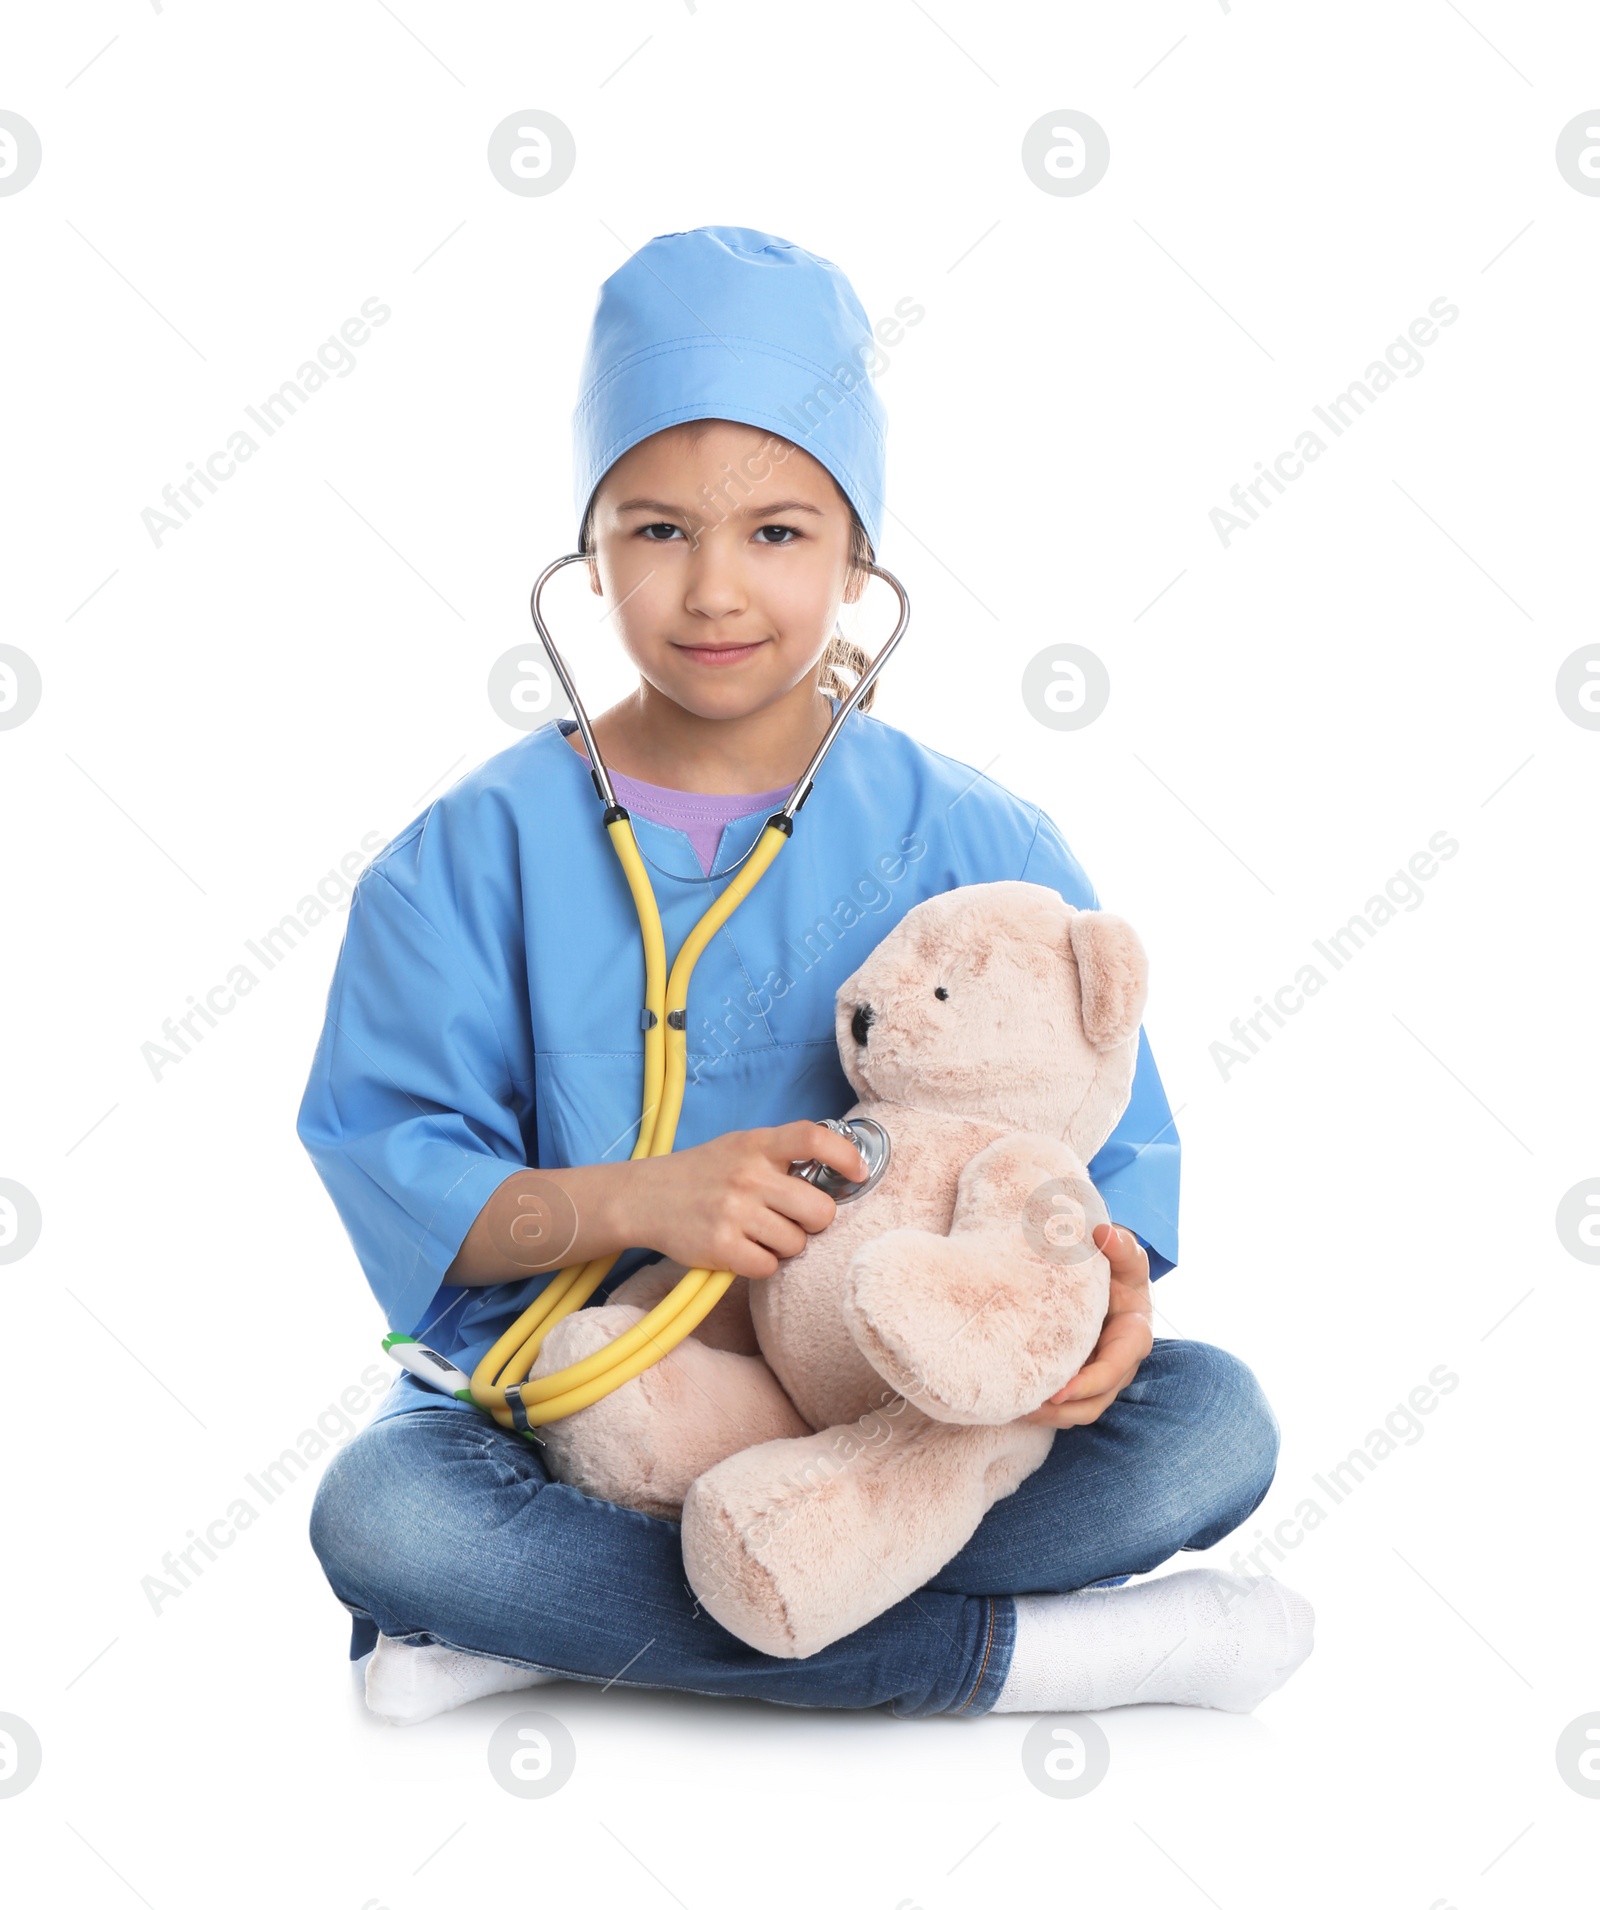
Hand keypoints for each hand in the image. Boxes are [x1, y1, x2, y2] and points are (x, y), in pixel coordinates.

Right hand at [634, 1121, 868, 1279]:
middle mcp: (747, 1175)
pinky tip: (742, 1250)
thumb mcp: (740, 1146)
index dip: (845, 1156)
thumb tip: (837, 1175)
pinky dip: (761, 1265)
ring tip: (758, 1233)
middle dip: (814, 1222)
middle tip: (793, 1219)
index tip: (858, 1174)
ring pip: (796, 1244)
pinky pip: (769, 1267)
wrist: (645, 1197)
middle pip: (819, 1210)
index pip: (813, 1138)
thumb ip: (781, 1154)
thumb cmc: (704, 1173)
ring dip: (784, 1246)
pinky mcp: (721, 1247)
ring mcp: (734, 1212)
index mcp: (757, 1144)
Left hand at [1020, 1222, 1152, 1428]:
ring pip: (1080, 1410)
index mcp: (1134, 1336)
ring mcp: (1102, 1375)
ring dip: (1050, 1415)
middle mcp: (1121, 1364)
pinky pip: (1067, 1405)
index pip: (1113, 1369)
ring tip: (1015, 1410)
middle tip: (1025, 1405)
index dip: (1086, 1384)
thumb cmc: (1118, 1264)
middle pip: (1095, 1400)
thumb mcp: (1125, 1254)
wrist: (1110, 1275)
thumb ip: (1120, 1245)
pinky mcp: (1084, 1378)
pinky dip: (1045, 1409)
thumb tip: (1105, 1233)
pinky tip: (1015, 1402)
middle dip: (1062, 1409)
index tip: (1057, 1390)